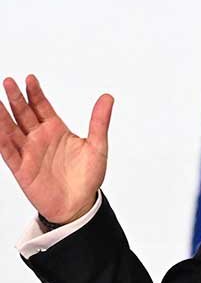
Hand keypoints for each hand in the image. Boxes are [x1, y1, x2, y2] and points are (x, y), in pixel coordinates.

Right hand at [0, 75, 113, 223]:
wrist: (79, 204)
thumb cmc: (88, 176)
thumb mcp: (98, 146)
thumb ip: (99, 122)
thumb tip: (108, 97)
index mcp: (57, 131)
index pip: (42, 107)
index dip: (35, 93)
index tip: (30, 78)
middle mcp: (40, 139)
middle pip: (24, 114)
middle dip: (16, 98)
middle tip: (8, 81)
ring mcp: (29, 152)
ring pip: (12, 130)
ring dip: (3, 116)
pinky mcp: (21, 168)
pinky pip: (7, 151)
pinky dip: (0, 138)